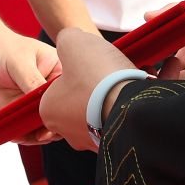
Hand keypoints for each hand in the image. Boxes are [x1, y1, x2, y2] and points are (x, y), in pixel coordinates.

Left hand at [0, 29, 60, 142]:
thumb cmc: (3, 48)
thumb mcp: (19, 61)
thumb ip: (32, 80)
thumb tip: (45, 103)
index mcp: (59, 71)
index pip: (68, 93)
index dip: (65, 107)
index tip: (58, 119)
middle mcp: (51, 90)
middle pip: (59, 113)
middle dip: (53, 126)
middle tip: (43, 134)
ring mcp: (37, 103)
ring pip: (45, 125)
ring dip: (39, 135)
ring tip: (29, 137)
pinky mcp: (22, 112)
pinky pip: (27, 129)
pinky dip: (23, 135)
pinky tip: (16, 135)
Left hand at [38, 26, 135, 150]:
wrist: (133, 107)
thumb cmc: (96, 76)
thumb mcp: (73, 42)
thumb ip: (66, 38)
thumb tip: (70, 40)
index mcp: (49, 111)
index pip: (55, 89)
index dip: (72, 72)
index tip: (87, 65)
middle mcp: (67, 132)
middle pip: (78, 101)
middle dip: (92, 86)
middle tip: (106, 73)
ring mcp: (91, 142)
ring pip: (99, 112)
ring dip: (110, 97)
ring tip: (125, 81)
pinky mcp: (114, 146)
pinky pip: (118, 122)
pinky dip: (126, 108)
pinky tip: (135, 95)